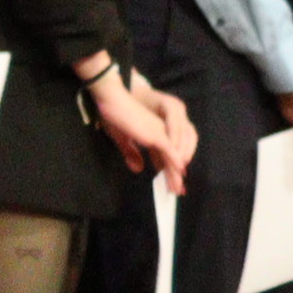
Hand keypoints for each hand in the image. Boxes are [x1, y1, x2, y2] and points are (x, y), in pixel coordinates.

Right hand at [87, 65, 191, 196]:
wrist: (113, 101)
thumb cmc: (115, 116)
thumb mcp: (122, 139)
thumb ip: (131, 154)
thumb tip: (139, 170)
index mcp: (153, 135)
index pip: (164, 157)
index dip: (167, 171)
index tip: (171, 185)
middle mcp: (161, 134)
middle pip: (172, 159)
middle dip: (175, 176)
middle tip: (178, 191)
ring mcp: (161, 134)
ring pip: (172, 158)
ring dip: (175, 175)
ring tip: (177, 189)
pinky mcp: (157, 135)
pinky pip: (169, 152)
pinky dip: (174, 163)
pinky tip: (179, 173)